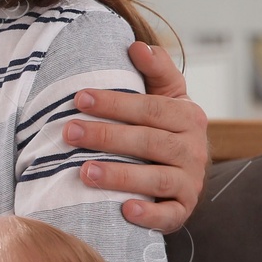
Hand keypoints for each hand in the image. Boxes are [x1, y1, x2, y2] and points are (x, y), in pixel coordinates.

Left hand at [65, 42, 208, 233]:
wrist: (182, 171)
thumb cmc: (162, 126)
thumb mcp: (165, 96)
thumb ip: (156, 70)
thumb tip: (138, 45)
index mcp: (188, 117)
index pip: (149, 108)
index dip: (114, 103)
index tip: (78, 98)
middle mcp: (193, 150)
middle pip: (148, 142)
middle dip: (106, 136)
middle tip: (68, 133)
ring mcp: (190, 182)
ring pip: (155, 178)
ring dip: (120, 175)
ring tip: (84, 172)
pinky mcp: (183, 210)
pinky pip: (169, 215)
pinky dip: (149, 214)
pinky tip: (125, 210)